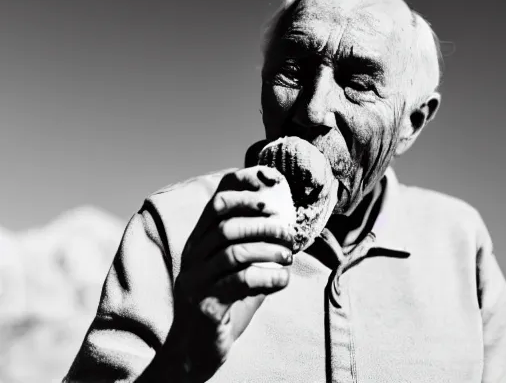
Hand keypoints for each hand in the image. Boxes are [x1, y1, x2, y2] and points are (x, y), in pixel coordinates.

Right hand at [168, 166, 294, 381]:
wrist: (192, 350)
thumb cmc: (221, 302)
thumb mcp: (234, 269)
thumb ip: (253, 248)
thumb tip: (287, 228)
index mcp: (200, 240)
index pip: (217, 200)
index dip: (243, 184)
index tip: (272, 180)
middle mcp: (194, 255)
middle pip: (225, 223)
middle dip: (261, 221)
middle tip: (286, 231)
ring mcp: (197, 280)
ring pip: (234, 251)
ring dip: (268, 249)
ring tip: (287, 255)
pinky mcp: (206, 305)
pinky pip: (240, 282)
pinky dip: (268, 277)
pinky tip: (282, 280)